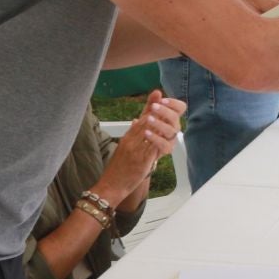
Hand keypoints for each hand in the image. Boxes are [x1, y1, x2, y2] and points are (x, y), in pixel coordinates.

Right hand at [95, 90, 185, 208]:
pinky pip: (150, 148)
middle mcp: (130, 141)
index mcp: (127, 138)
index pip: (141, 118)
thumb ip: (132, 134)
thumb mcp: (123, 148)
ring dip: (158, 121)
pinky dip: (157, 139)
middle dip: (156, 109)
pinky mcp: (139, 161)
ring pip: (147, 132)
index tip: (157, 93)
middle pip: (145, 121)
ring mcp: (134, 150)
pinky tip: (165, 133)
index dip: (150, 105)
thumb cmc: (117, 168)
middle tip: (166, 98)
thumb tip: (136, 121)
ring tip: (168, 111)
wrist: (110, 186)